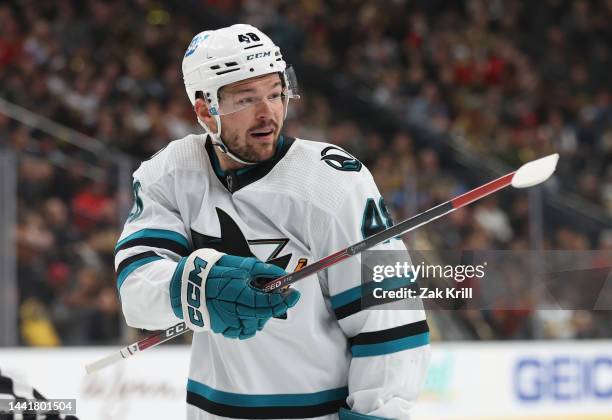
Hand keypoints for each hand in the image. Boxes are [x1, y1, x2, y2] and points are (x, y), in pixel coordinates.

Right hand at [170, 249, 299, 338]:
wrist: (187, 285)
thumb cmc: (215, 271)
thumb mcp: (242, 265)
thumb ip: (265, 272)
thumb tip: (284, 276)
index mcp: (239, 295)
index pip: (269, 304)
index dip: (284, 300)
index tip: (294, 293)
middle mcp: (233, 313)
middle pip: (263, 316)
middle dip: (274, 305)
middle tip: (277, 293)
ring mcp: (227, 323)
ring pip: (254, 325)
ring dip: (261, 314)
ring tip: (256, 299)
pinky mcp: (222, 329)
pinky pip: (242, 330)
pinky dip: (248, 322)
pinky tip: (245, 309)